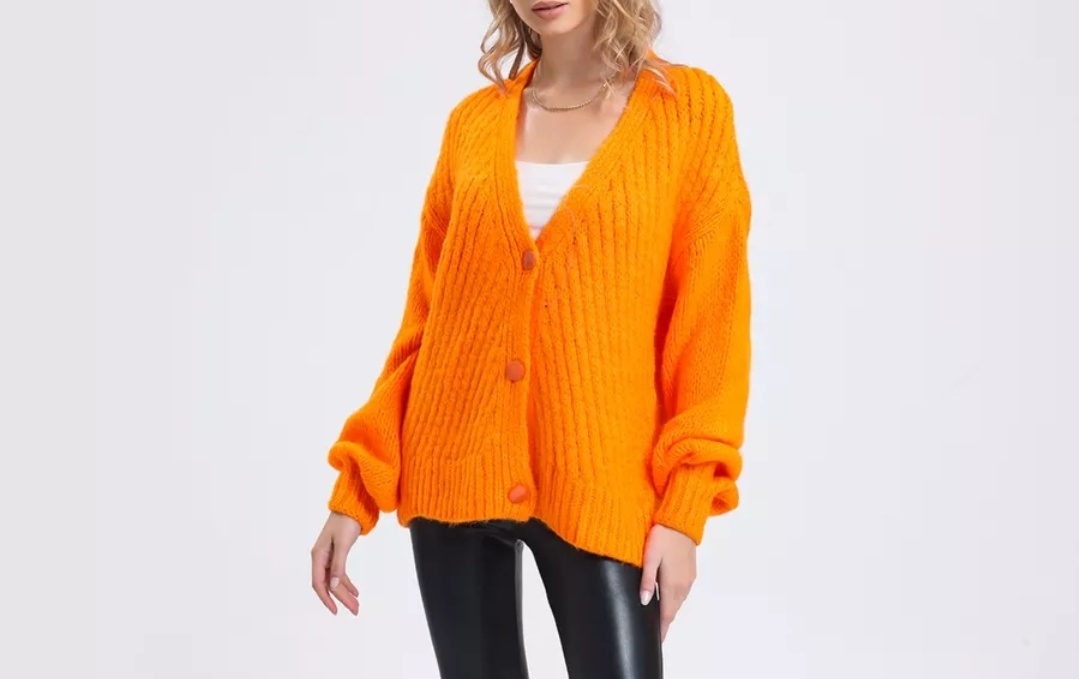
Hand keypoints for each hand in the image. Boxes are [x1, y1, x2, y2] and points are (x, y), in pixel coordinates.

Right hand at [311, 512, 361, 615]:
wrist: (351, 507)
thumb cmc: (345, 522)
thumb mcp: (342, 544)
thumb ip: (338, 565)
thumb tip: (333, 586)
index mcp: (318, 556)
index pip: (319, 583)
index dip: (326, 599)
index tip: (335, 611)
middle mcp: (321, 558)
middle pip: (329, 584)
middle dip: (341, 599)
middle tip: (355, 610)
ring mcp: (328, 557)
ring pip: (335, 581)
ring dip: (345, 593)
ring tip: (357, 605)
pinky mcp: (336, 555)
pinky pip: (340, 573)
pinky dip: (347, 583)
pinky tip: (355, 592)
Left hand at [639, 524, 696, 640]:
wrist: (681, 521)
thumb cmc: (663, 536)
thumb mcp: (650, 557)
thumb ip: (647, 580)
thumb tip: (644, 601)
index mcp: (673, 584)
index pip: (666, 614)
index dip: (661, 629)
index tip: (656, 641)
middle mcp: (684, 585)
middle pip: (673, 610)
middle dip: (665, 622)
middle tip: (654, 633)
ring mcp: (689, 579)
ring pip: (678, 602)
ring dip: (670, 611)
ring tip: (659, 620)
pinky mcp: (691, 572)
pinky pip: (682, 592)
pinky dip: (675, 600)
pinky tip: (667, 599)